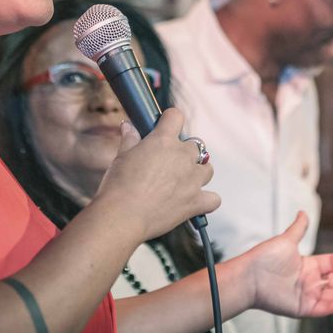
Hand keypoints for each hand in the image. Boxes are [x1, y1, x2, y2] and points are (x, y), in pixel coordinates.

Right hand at [92, 108, 219, 239]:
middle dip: (183, 152)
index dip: (170, 120)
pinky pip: (214, 199)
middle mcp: (182, 157)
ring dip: (198, 172)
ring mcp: (192, 180)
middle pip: (195, 146)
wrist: (122, 216)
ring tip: (183, 181)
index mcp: (163, 141)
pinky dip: (207, 200)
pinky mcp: (195, 202)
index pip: (176, 117)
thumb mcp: (121, 156)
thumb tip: (128, 126)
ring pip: (207, 169)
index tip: (164, 126)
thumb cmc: (118, 185)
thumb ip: (129, 139)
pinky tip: (195, 201)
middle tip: (167, 164)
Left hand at [242, 212, 332, 317]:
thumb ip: (298, 229)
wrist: (250, 275)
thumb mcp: (286, 240)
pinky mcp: (304, 308)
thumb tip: (303, 212)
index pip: (331, 263)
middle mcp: (309, 281)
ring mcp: (308, 295)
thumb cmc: (265, 257)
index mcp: (307, 265)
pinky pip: (327, 307)